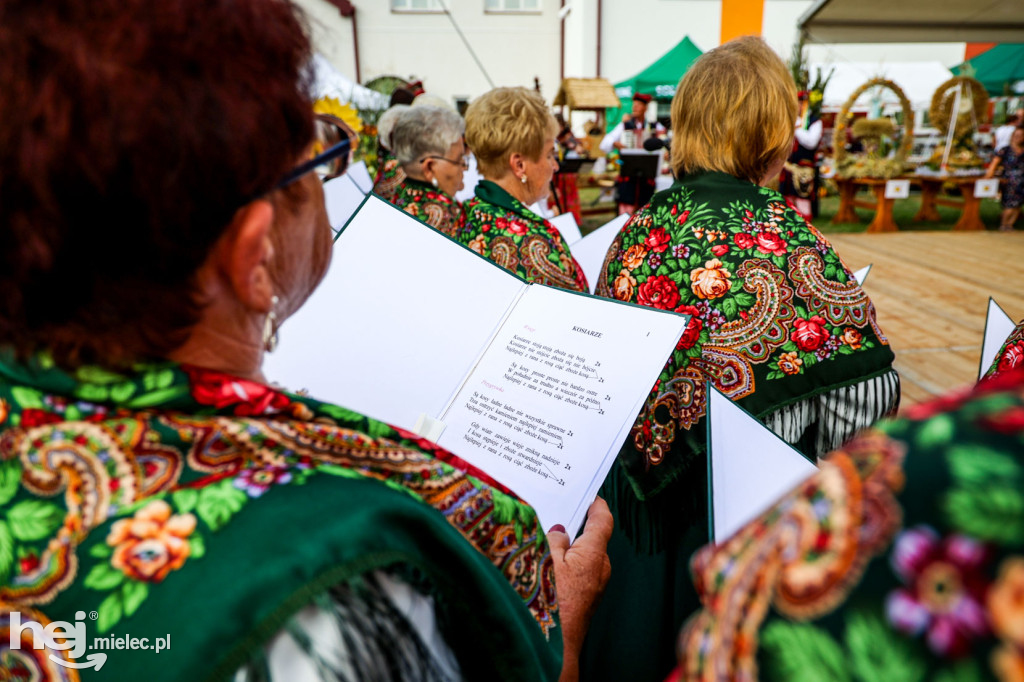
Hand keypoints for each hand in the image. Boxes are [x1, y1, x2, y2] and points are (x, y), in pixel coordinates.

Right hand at [547, 497, 612, 681]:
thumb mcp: (546, 560)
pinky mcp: (589, 595)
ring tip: (548, 538)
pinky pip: (581, 570)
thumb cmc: (553, 600)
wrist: (558, 642)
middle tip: (559, 511)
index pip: (603, 519)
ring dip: (571, 546)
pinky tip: (550, 564)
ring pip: (586, 555)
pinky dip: (569, 562)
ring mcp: (597, 582)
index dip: (597, 503)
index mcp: (595, 552)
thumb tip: (559, 530)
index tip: (590, 493)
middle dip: (578, 525)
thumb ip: (554, 538)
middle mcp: (601, 566)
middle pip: (593, 536)